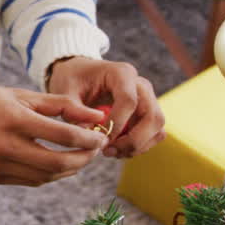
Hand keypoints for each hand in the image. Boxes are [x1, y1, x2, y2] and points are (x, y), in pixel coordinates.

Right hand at [0, 81, 109, 185]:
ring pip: (45, 177)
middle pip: (58, 164)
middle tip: (94, 151)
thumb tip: (95, 116)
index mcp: (12, 118)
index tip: (100, 136)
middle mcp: (4, 145)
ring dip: (68, 170)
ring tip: (77, 157)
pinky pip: (27, 181)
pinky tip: (54, 164)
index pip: (62, 135)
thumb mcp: (17, 94)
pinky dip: (46, 175)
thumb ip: (58, 105)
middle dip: (83, 159)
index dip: (88, 139)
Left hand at [45, 56, 165, 157]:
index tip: (100, 138)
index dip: (117, 124)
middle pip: (153, 116)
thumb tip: (89, 134)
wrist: (80, 75)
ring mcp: (148, 99)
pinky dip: (139, 146)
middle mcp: (140, 85)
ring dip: (137, 146)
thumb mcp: (66, 91)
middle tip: (108, 150)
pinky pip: (155, 134)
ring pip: (157, 128)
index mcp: (121, 73)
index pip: (129, 101)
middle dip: (133, 140)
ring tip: (110, 151)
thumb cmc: (73, 80)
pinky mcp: (148, 113)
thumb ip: (74, 111)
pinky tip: (117, 148)